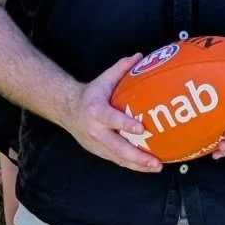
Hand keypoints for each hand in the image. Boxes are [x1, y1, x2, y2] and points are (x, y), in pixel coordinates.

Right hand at [63, 55, 163, 173]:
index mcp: (96, 111)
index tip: (142, 128)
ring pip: (118, 158)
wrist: (68, 109)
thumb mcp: (104, 79)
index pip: (112, 119)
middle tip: (155, 160)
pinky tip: (147, 167)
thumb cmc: (91, 94)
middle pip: (117, 146)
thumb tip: (140, 56)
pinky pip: (117, 161)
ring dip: (138, 165)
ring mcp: (97, 144)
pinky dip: (132, 165)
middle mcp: (95, 130)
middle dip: (137, 155)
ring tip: (156, 166)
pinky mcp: (99, 152)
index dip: (126, 125)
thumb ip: (122, 68)